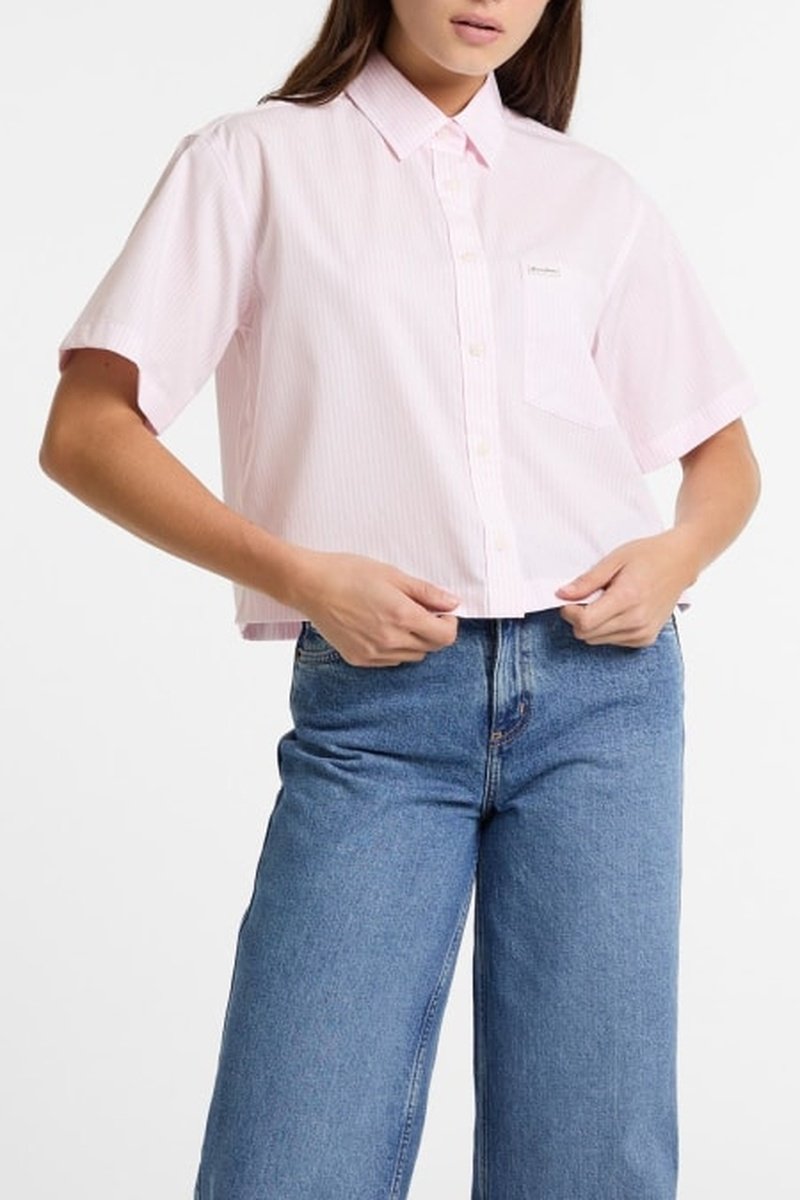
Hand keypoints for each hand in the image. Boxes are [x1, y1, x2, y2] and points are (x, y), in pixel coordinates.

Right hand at [291, 549, 460, 666]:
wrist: (310, 585)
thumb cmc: (349, 573)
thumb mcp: (393, 575)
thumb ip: (426, 592)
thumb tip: (452, 603)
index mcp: (402, 617)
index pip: (445, 636)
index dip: (449, 623)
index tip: (442, 612)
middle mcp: (390, 641)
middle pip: (431, 648)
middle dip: (434, 631)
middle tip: (420, 611)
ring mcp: (374, 654)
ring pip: (412, 656)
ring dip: (415, 641)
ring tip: (398, 619)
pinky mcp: (359, 659)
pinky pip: (390, 661)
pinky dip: (395, 649)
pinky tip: (381, 628)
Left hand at [555, 530, 696, 646]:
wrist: (681, 562)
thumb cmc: (648, 556)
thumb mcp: (614, 559)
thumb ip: (587, 581)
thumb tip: (562, 595)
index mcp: (627, 598)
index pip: (584, 622)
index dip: (570, 612)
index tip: (570, 598)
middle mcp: (637, 620)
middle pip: (587, 634)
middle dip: (578, 617)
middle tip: (589, 596)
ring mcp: (643, 633)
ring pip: (596, 640)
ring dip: (592, 624)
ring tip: (607, 601)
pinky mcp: (646, 639)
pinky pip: (612, 641)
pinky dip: (606, 629)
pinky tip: (618, 610)